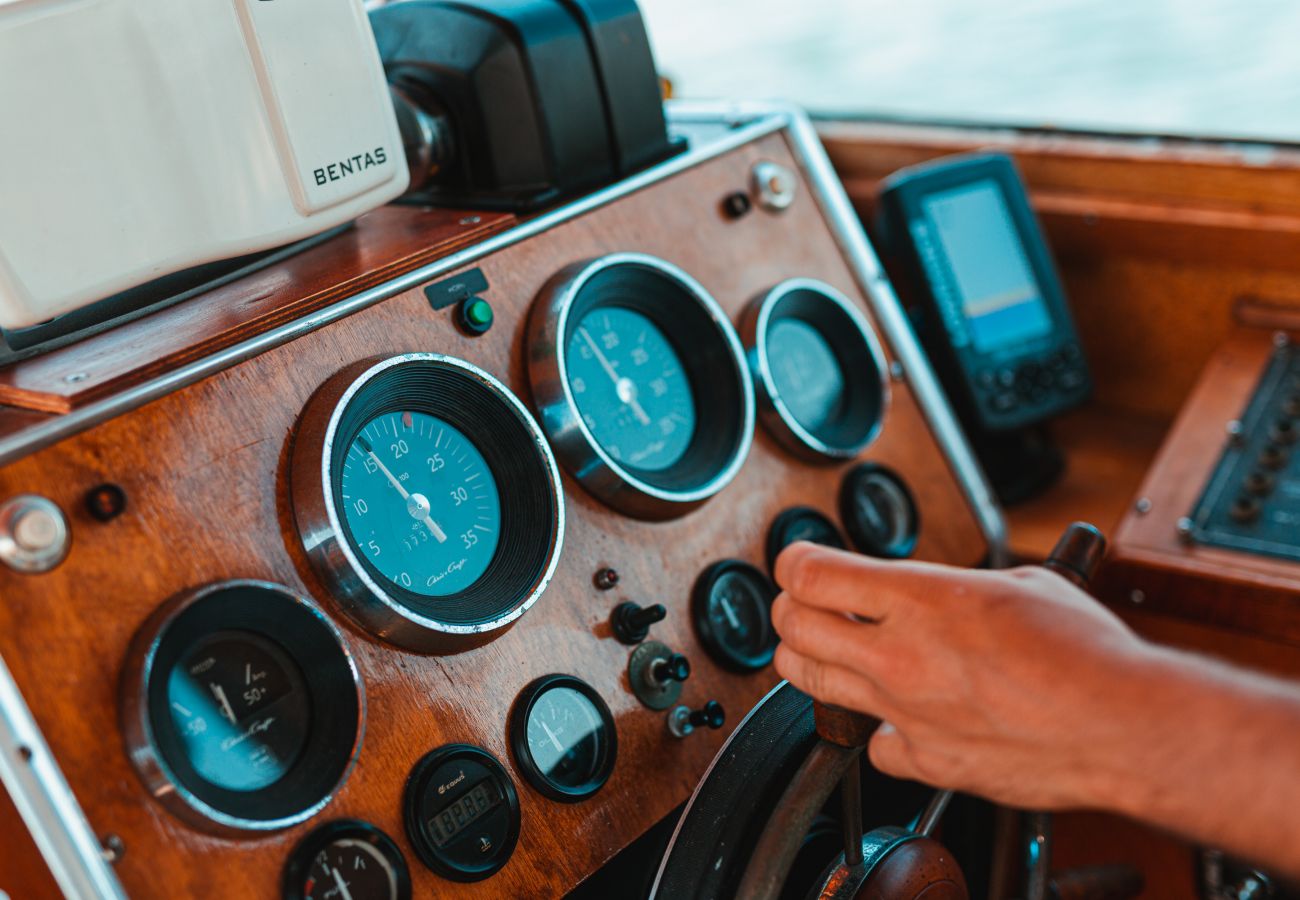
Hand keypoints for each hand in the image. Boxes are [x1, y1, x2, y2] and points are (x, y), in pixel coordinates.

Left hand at [771, 542, 1154, 809]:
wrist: (1122, 726)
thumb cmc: (1086, 654)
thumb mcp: (1019, 583)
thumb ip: (958, 589)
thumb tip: (939, 591)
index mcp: (922, 598)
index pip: (810, 573)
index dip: (795, 563)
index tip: (799, 563)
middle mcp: (900, 654)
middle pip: (793, 627)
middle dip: (788, 609)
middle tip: (803, 604)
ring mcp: (905, 711)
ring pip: (811, 682)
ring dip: (809, 660)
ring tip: (828, 650)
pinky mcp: (924, 760)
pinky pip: (872, 744)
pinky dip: (878, 731)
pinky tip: (899, 718)